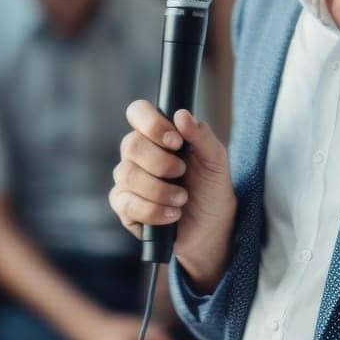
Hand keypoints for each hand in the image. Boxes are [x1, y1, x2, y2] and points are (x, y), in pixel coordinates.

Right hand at [110, 104, 235, 291]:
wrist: (211, 227)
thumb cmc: (210, 188)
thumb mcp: (215, 160)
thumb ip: (201, 135)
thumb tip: (182, 114)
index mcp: (156, 135)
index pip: (138, 112)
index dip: (152, 123)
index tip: (175, 141)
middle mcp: (137, 154)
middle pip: (131, 145)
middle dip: (162, 162)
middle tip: (182, 173)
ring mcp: (127, 180)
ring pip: (129, 176)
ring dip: (162, 191)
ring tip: (182, 199)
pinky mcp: (124, 207)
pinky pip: (129, 204)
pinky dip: (155, 211)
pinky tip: (171, 214)